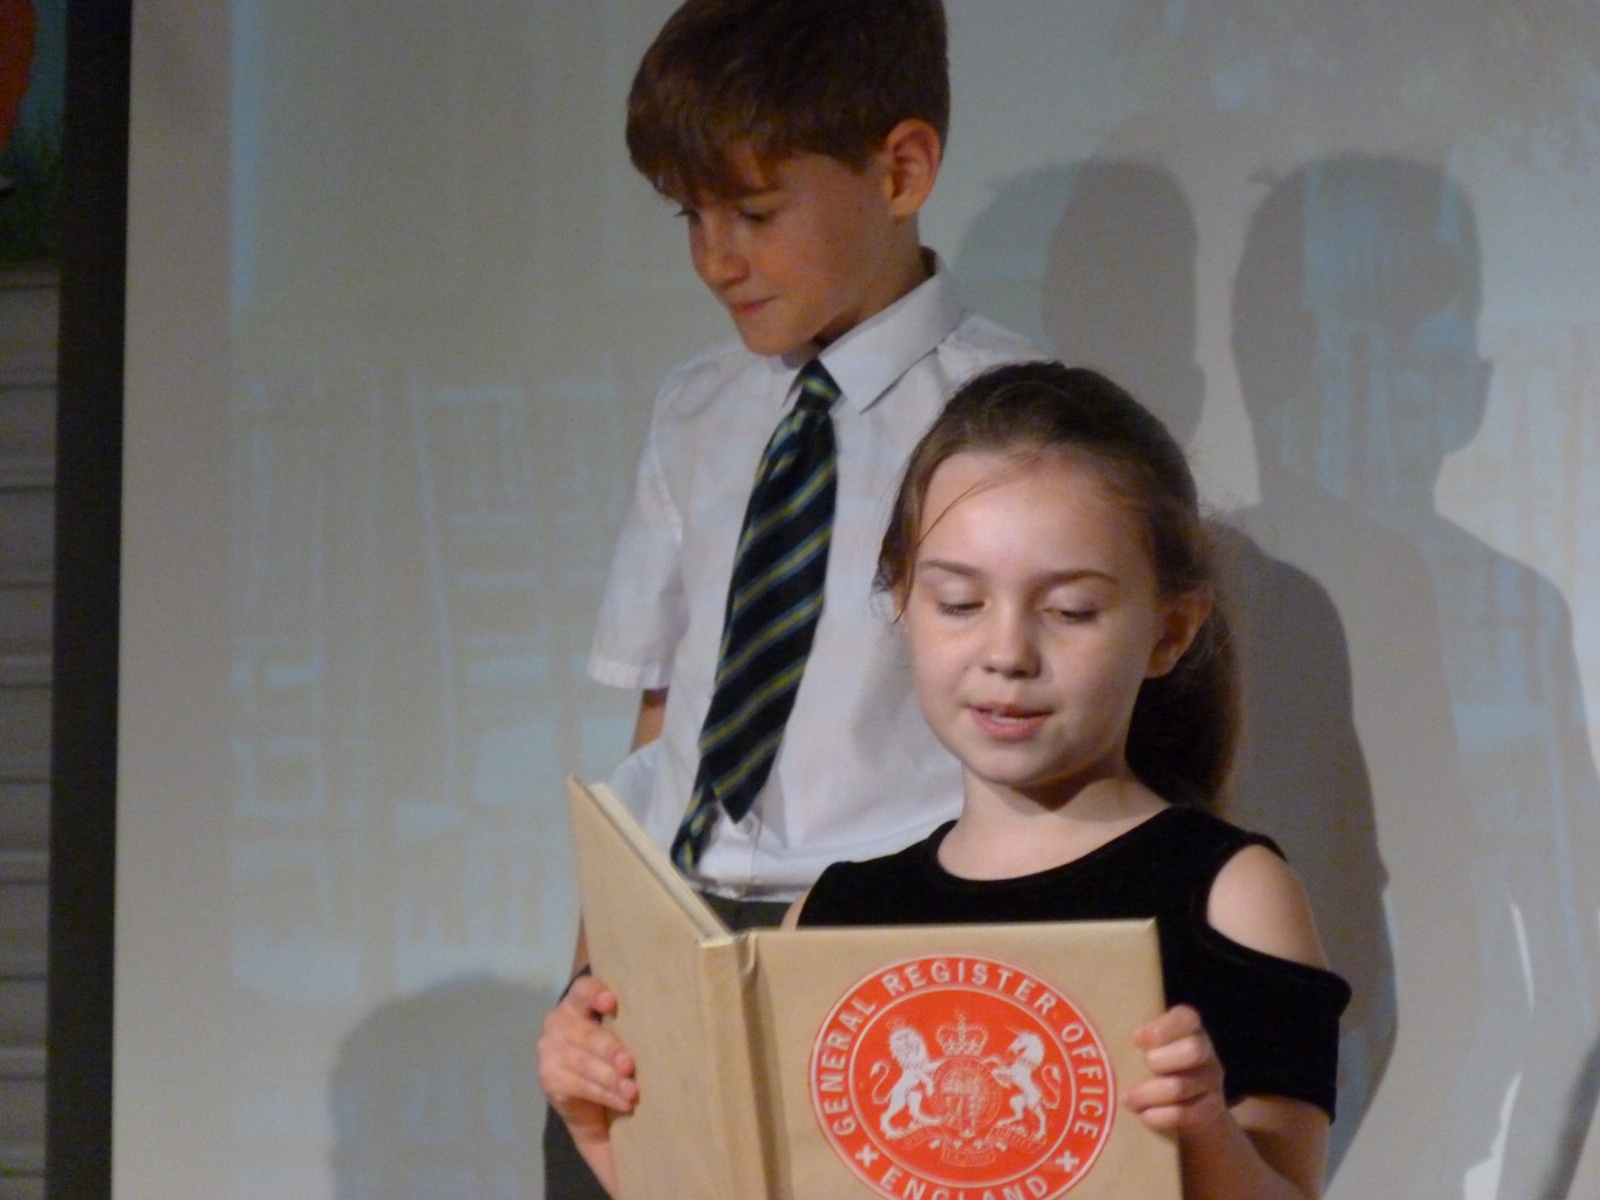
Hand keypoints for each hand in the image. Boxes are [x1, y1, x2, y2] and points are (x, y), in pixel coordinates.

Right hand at [537, 973, 638, 1148]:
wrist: (590, 1103)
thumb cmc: (612, 1056)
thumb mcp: (619, 1035)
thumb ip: (627, 1024)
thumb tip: (660, 1023)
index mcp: (577, 1003)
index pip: (583, 990)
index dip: (595, 993)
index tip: (612, 1003)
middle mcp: (558, 1022)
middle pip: (586, 1033)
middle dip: (610, 1050)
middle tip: (629, 1066)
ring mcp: (550, 1051)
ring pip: (583, 1063)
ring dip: (610, 1078)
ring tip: (632, 1090)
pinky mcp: (549, 1079)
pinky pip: (579, 1086)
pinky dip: (604, 1095)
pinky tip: (623, 1102)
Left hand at [1124, 1004, 1228, 1136]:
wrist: (1188, 1105)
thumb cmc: (1157, 1065)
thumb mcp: (1151, 1047)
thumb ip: (1136, 1039)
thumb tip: (1089, 1036)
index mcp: (1189, 1029)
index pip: (1186, 1018)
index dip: (1164, 1028)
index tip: (1136, 1039)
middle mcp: (1204, 1052)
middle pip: (1193, 1050)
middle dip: (1162, 1060)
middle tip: (1142, 1067)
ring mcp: (1210, 1082)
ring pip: (1182, 1086)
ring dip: (1150, 1094)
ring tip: (1128, 1099)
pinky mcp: (1210, 1110)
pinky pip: (1187, 1114)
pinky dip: (1161, 1117)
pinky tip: (1144, 1117)